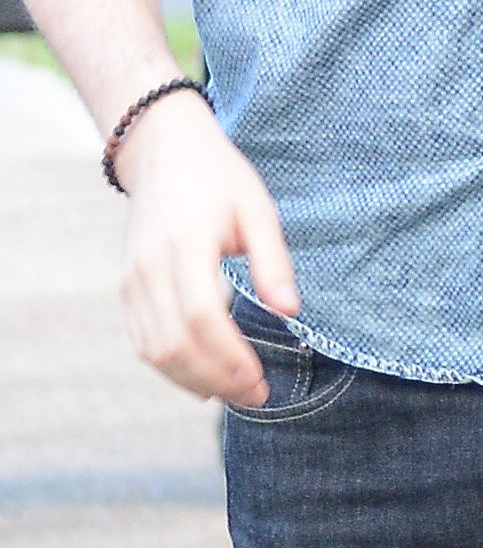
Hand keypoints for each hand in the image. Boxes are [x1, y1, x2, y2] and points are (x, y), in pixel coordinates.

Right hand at [114, 95, 299, 406]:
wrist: (162, 152)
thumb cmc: (219, 179)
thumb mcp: (258, 210)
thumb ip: (273, 262)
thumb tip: (292, 311)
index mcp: (185, 245)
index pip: (203, 317)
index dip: (231, 358)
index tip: (262, 382)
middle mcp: (149, 267)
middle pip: (175, 343)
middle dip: (217, 380)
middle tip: (257, 396)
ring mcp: (132, 279)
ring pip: (153, 350)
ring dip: (193, 381)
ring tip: (235, 394)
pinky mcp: (126, 287)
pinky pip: (142, 341)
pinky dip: (170, 368)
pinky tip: (203, 382)